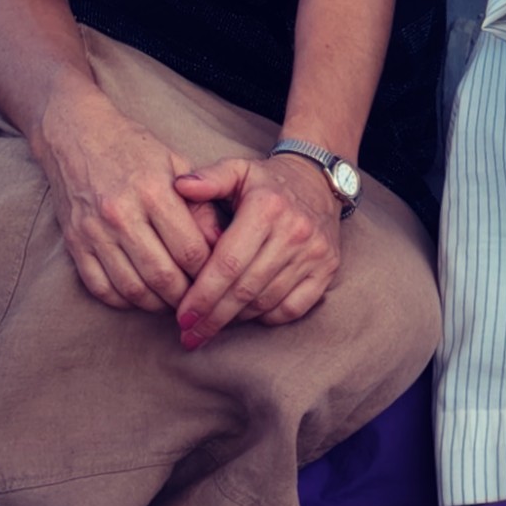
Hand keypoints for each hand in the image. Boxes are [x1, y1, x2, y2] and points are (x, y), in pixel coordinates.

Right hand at [33, 88, 220, 311]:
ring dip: (158, 305)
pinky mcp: (74, 243)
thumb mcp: (176, 164)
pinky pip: (101, 288)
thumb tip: (223, 244)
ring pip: (133, 289)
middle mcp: (121, 214)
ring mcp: (94, 231)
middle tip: (201, 299)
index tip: (218, 279)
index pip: (190, 250)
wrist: (75, 133)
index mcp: (153, 192)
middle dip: (187, 297)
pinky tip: (142, 296)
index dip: (209, 273)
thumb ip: (201, 205)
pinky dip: (124, 302)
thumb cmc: (133, 148)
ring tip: (174, 303)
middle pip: (163, 276)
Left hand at [168, 155, 344, 340]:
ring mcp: (314, 253)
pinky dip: (266, 318)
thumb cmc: (266, 182)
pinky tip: (244, 317)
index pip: (228, 263)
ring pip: (267, 301)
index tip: (181, 317)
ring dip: (235, 319)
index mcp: (267, 207)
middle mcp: (294, 232)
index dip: (202, 295)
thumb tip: (178, 186)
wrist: (318, 182)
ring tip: (210, 328)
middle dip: (213, 317)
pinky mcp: (327, 269)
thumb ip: (208, 178)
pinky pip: (293, 308)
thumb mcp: (237, 170)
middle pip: (245, 289)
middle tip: (189, 336)